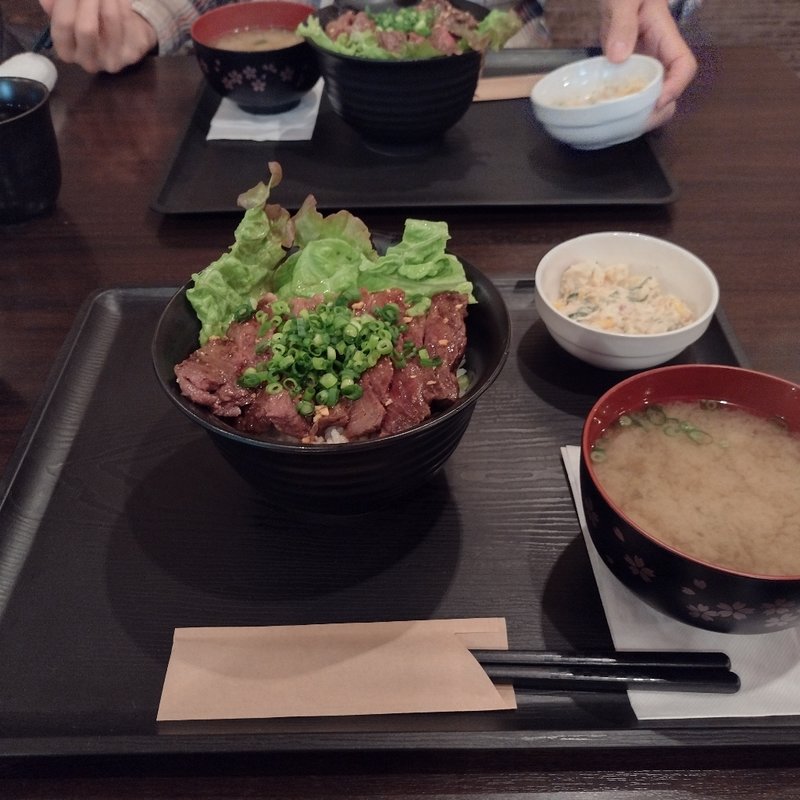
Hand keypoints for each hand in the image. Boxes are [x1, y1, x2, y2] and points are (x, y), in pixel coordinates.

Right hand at [38, 0, 157, 73]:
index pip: (63, 25)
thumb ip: (56, 5)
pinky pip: (127, 20)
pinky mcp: (131, 53)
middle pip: (86, 28)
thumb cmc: (92, 21)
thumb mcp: (70, 12)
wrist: (125, 35)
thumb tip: (47, 2)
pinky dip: (121, 2)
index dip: (66, 1)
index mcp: (67, 51)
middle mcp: (88, 61)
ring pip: (110, 18)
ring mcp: (112, 60)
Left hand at [599, 0, 697, 128]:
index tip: (657, 102)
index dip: (675, 87)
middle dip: (658, 110)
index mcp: (665, 37)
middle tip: (634, 123)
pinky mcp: (626, 71)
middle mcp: (658, 55)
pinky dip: (623, 108)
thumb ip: (622, 22)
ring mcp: (643, 65)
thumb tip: (619, 56)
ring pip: (651, 96)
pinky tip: (607, 117)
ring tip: (621, 125)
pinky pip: (630, 93)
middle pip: (671, 89)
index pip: (684, 66)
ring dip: (641, 115)